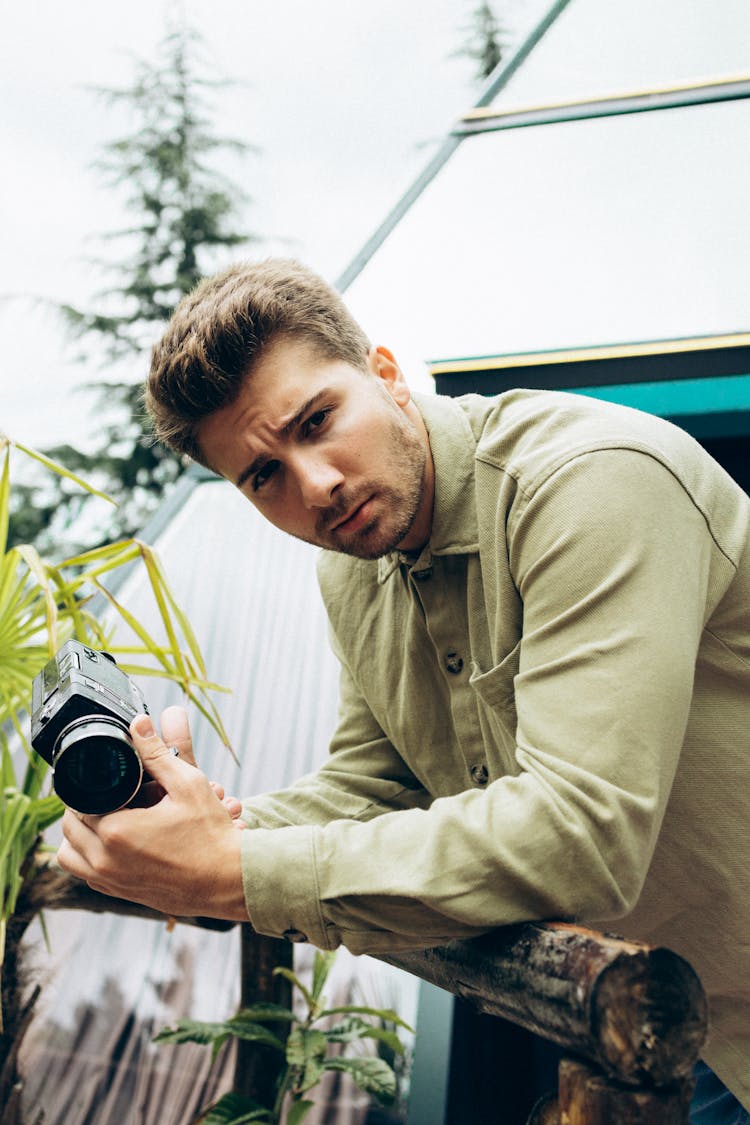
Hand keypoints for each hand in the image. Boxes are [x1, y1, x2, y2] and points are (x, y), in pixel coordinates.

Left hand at [57, 709, 248, 920]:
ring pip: (70, 857)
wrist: (228, 881)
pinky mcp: (120, 895)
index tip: (106, 779)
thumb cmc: (212, 836)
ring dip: (79, 836)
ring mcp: (111, 883)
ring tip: (105, 818)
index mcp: (116, 832)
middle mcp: (106, 862)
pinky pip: (88, 876)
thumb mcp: (188, 785)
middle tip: (106, 793)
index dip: (90, 787)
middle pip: (69, 829)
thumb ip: (158, 753)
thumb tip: (139, 724)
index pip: (78, 803)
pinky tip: (116, 842)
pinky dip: (91, 858)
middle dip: (82, 807)